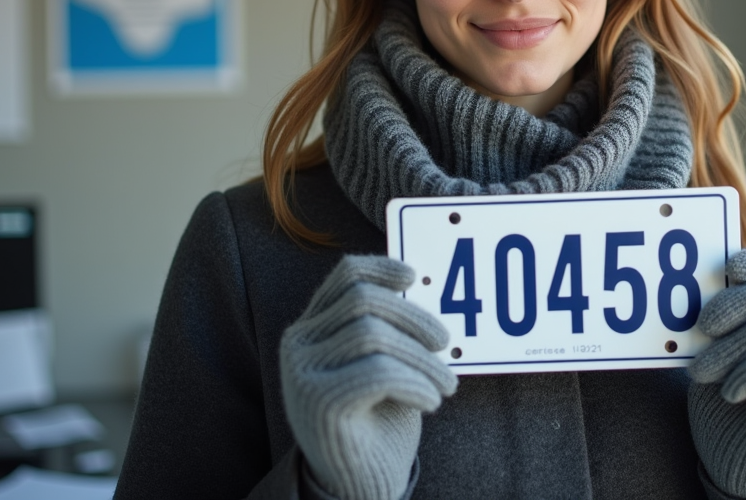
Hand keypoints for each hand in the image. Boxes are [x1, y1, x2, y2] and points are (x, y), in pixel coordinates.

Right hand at [280, 255, 457, 499]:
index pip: (344, 276)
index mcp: (312, 329)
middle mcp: (299, 345)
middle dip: (415, 317)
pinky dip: (415, 382)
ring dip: (422, 357)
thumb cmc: (377, 422)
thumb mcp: (382, 365)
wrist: (358, 487)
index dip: (381, 267)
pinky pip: (377, 372)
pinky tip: (431, 400)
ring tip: (446, 384)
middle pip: (364, 300)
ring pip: (372, 334)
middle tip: (446, 343)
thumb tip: (416, 283)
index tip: (414, 275)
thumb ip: (386, 327)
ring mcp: (303, 373)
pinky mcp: (319, 402)